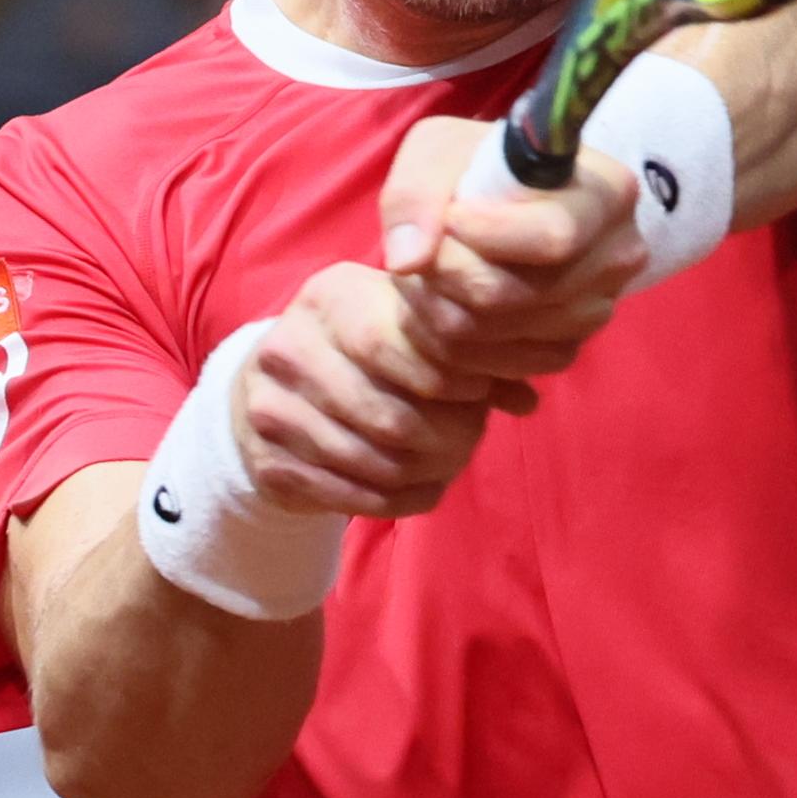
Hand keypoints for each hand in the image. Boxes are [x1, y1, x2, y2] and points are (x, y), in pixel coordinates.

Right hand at [233, 259, 526, 520]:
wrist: (272, 392)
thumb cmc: (363, 352)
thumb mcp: (407, 328)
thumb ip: (469, 353)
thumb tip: (526, 399)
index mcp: (330, 298)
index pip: (388, 342)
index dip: (444, 377)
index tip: (476, 394)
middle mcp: (289, 348)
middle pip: (386, 413)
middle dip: (444, 436)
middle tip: (470, 441)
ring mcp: (271, 410)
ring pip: (373, 461)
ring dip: (425, 472)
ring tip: (450, 463)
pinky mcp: (270, 465)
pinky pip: (354, 496)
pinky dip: (400, 500)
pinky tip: (422, 487)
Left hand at [380, 116, 645, 382]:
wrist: (500, 205)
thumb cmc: (475, 168)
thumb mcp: (439, 150)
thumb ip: (417, 192)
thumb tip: (408, 260)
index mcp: (608, 193)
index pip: (554, 237)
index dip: (486, 235)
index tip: (450, 216)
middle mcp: (617, 257)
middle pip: (514, 294)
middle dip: (445, 276)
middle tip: (421, 251)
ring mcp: (596, 310)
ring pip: (495, 335)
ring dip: (438, 310)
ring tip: (426, 274)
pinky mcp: (566, 348)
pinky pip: (499, 366)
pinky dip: (452, 345)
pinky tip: (443, 306)